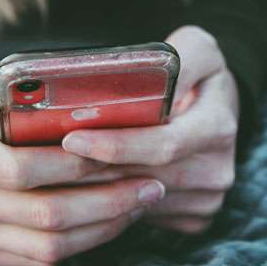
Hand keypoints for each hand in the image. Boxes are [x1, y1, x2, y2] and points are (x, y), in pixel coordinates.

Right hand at [0, 56, 165, 265]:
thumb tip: (46, 95)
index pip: (20, 168)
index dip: (74, 164)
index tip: (117, 151)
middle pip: (44, 214)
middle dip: (106, 201)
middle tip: (150, 183)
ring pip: (48, 246)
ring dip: (103, 226)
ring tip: (140, 201)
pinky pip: (39, 259)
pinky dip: (83, 242)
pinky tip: (110, 217)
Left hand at [62, 25, 238, 233]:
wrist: (219, 108)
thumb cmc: (199, 74)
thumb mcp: (198, 48)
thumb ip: (179, 56)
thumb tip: (148, 75)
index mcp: (218, 125)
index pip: (163, 144)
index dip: (116, 145)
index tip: (72, 138)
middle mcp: (217, 169)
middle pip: (143, 178)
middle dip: (92, 170)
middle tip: (47, 159)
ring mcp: (206, 198)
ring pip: (137, 201)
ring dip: (95, 189)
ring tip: (54, 170)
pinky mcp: (194, 217)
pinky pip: (143, 216)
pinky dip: (112, 204)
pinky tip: (84, 184)